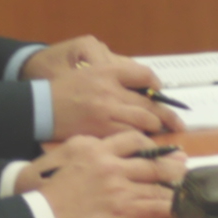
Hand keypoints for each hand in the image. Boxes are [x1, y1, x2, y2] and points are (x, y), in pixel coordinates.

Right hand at [21, 136, 184, 217]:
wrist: (35, 217)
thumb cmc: (39, 190)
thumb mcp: (57, 156)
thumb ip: (82, 147)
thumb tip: (98, 145)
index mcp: (93, 146)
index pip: (132, 139)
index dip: (152, 146)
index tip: (162, 150)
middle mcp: (109, 162)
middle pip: (151, 161)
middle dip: (172, 165)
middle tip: (184, 166)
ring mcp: (117, 186)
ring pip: (156, 184)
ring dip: (174, 187)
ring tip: (185, 188)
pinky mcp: (120, 210)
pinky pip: (152, 207)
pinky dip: (168, 208)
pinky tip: (178, 208)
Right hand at [40, 45, 176, 140]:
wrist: (40, 108)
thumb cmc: (65, 90)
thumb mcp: (90, 72)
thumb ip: (116, 77)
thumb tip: (145, 88)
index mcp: (107, 71)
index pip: (144, 74)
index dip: (157, 86)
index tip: (161, 94)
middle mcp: (110, 89)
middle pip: (149, 102)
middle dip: (166, 115)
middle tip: (177, 124)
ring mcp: (106, 111)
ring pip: (144, 121)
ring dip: (156, 129)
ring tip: (164, 136)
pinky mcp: (101, 130)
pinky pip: (129, 136)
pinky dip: (140, 141)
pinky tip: (146, 146)